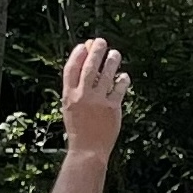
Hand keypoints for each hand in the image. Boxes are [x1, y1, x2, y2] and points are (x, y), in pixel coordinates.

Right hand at [58, 37, 130, 157]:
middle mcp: (83, 96)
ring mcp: (98, 101)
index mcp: (69, 96)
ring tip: (115, 54)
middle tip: (101, 41)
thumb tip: (85, 70)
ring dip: (111, 61)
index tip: (83, 46)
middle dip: (96, 51)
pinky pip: (119, 88)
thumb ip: (76, 90)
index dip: (77, 55)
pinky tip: (124, 76)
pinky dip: (122, 79)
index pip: (72, 69)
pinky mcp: (112, 108)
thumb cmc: (79, 129)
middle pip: (90, 67)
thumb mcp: (70, 108)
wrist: (87, 151)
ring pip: (106, 74)